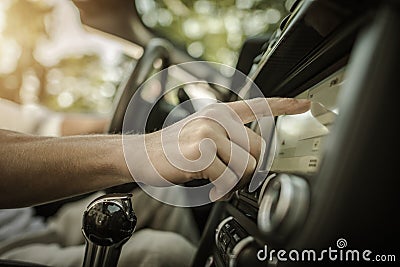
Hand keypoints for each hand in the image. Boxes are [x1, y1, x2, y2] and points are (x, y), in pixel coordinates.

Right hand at [124, 98, 309, 199]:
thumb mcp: (203, 133)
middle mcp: (216, 118)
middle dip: (249, 170)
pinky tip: (209, 188)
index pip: (258, 104)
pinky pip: (227, 180)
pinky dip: (221, 191)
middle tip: (229, 175)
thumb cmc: (175, 148)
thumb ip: (229, 138)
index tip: (306, 104)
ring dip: (234, 182)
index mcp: (219, 112)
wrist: (142, 154)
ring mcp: (208, 134)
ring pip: (245, 167)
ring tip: (217, 181)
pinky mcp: (201, 153)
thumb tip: (257, 156)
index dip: (285, 104)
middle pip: (259, 150)